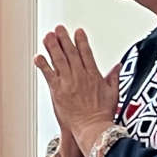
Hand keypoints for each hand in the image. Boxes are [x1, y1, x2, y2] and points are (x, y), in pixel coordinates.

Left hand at [34, 26, 119, 153]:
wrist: (92, 127)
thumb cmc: (102, 114)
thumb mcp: (113, 93)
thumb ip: (114, 78)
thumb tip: (118, 66)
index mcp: (94, 75)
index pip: (87, 53)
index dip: (81, 41)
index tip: (77, 32)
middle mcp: (80, 76)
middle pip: (71, 53)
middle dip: (64, 39)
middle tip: (59, 28)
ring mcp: (68, 82)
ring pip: (59, 60)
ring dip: (52, 47)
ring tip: (48, 36)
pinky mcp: (57, 91)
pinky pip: (48, 75)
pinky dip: (43, 65)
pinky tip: (38, 56)